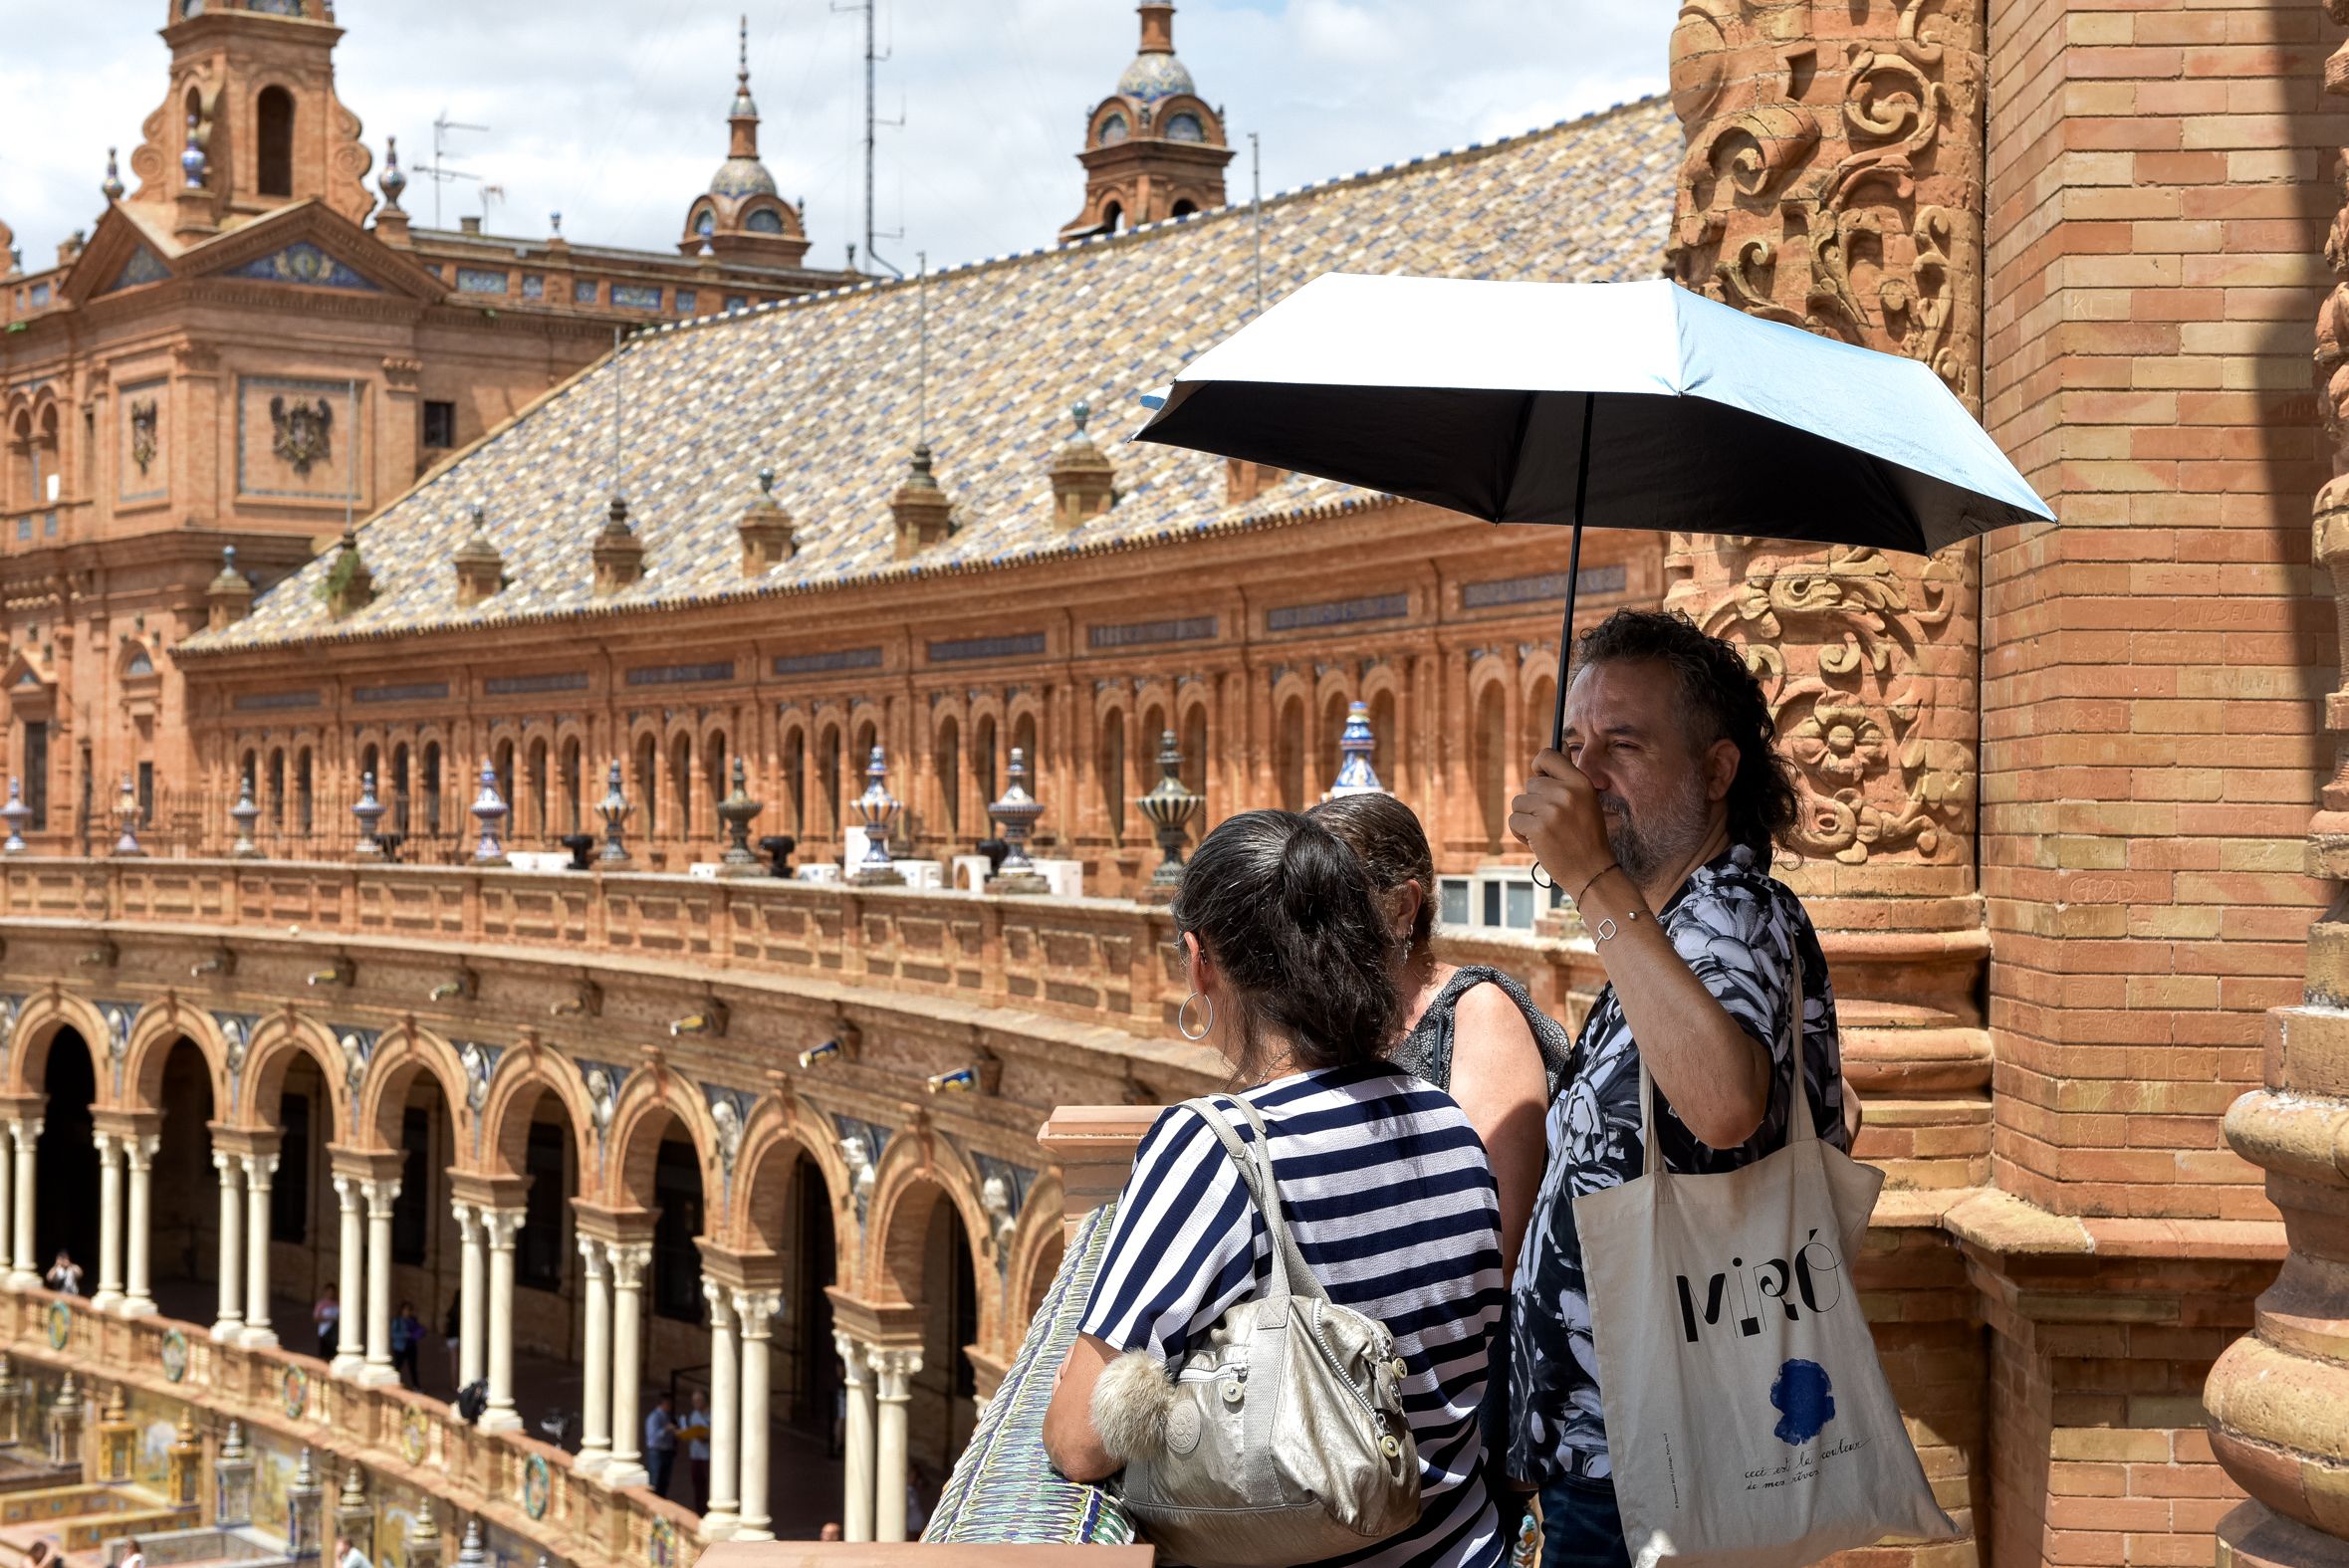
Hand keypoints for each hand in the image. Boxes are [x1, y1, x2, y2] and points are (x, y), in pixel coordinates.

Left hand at [1508, 749, 1614, 895]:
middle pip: (1530, 784)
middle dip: (1534, 802)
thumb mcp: (1587, 801)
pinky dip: (1520, 832)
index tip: (1540, 776)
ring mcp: (1550, 810)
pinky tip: (1538, 842)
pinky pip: (1514, 820)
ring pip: (1519, 802)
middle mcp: (1566, 792)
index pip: (1548, 755)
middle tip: (1552, 821)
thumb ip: (1569, 778)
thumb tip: (1558, 749)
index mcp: (1580, 782)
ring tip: (1546, 832)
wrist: (1592, 872)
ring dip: (1526, 818)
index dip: (1539, 765)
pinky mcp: (1537, 828)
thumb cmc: (1587, 837)